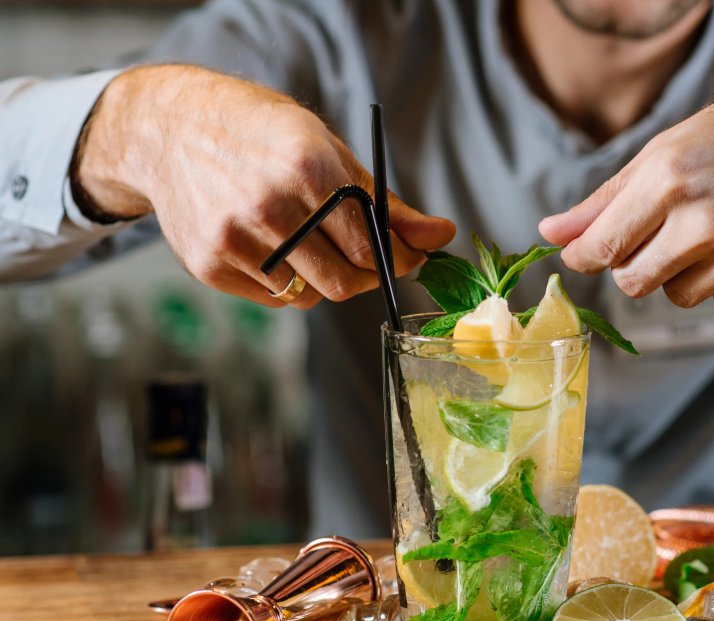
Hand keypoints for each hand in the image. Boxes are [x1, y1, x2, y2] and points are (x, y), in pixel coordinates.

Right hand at [72, 65, 455, 308]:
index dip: (400, 259)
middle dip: (367, 277)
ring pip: (310, 295)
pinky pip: (274, 297)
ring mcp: (234, 238)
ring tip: (311, 241)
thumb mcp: (328, 149)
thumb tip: (442, 235)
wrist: (171, 129)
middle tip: (366, 259)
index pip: (372, 245)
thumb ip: (386, 202)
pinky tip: (274, 246)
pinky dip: (288, 283)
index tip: (409, 257)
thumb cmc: (262, 135)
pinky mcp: (209, 265)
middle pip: (345, 281)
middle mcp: (268, 205)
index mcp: (307, 167)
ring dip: (325, 280)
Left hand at [539, 84, 713, 318]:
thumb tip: (550, 235)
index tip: (586, 254)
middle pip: (634, 282)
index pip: (601, 249)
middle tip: (664, 235)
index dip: (585, 257)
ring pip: (679, 297)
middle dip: (636, 265)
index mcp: (669, 180)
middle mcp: (705, 221)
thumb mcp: (666, 150)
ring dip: (686, 273)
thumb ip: (605, 200)